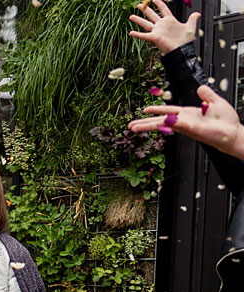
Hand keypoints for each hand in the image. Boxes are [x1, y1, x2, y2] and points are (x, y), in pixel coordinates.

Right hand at [128, 85, 243, 159]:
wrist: (234, 133)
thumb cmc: (226, 121)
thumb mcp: (216, 102)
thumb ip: (207, 94)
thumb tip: (201, 87)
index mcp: (188, 114)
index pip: (167, 111)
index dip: (156, 110)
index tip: (144, 111)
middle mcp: (184, 121)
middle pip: (160, 121)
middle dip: (144, 123)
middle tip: (130, 126)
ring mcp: (187, 126)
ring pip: (164, 125)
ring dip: (149, 126)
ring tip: (134, 129)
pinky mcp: (194, 129)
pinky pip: (180, 125)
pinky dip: (170, 123)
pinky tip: (159, 122)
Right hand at [129, 0, 198, 54]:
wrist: (182, 50)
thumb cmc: (185, 40)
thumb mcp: (190, 27)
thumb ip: (193, 19)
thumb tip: (198, 13)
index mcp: (170, 20)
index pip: (163, 9)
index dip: (159, 3)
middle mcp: (162, 25)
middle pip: (152, 15)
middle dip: (145, 10)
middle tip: (139, 5)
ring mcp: (157, 31)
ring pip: (146, 23)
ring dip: (138, 20)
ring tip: (131, 16)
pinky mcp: (155, 37)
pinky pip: (144, 35)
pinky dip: (138, 34)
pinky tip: (131, 33)